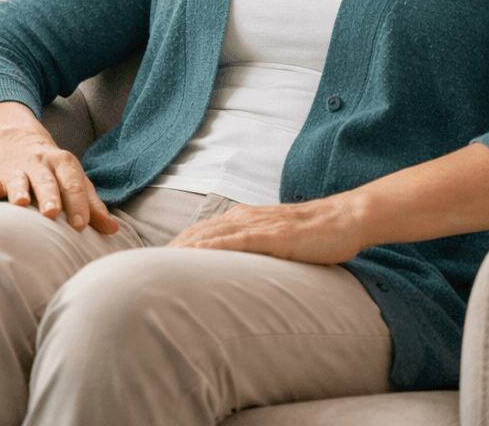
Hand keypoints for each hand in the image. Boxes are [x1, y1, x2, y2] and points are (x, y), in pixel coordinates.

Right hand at [0, 102, 118, 233]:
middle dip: (49, 195)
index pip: (73, 182)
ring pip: (18, 179)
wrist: (18, 139)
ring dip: (18, 190)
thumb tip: (114, 230)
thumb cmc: (54, 170)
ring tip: (19, 202)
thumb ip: (93, 205)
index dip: (78, 203)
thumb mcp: (74, 179)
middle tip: (52, 212)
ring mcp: (17, 168)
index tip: (81, 225)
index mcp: (63, 163)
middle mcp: (40, 163)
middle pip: (46, 179)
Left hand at [167, 195, 365, 264]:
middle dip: (170, 251)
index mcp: (241, 219)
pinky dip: (212, 249)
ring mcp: (256, 225)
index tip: (154, 264)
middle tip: (145, 269)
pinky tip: (196, 258)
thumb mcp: (274, 240)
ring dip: (182, 251)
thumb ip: (252, 250)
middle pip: (196, 234)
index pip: (199, 233)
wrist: (342, 219)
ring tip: (159, 267)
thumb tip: (233, 269)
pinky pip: (236, 241)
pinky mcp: (272, 236)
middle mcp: (242, 218)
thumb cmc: (311, 235)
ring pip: (210, 236)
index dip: (175, 247)